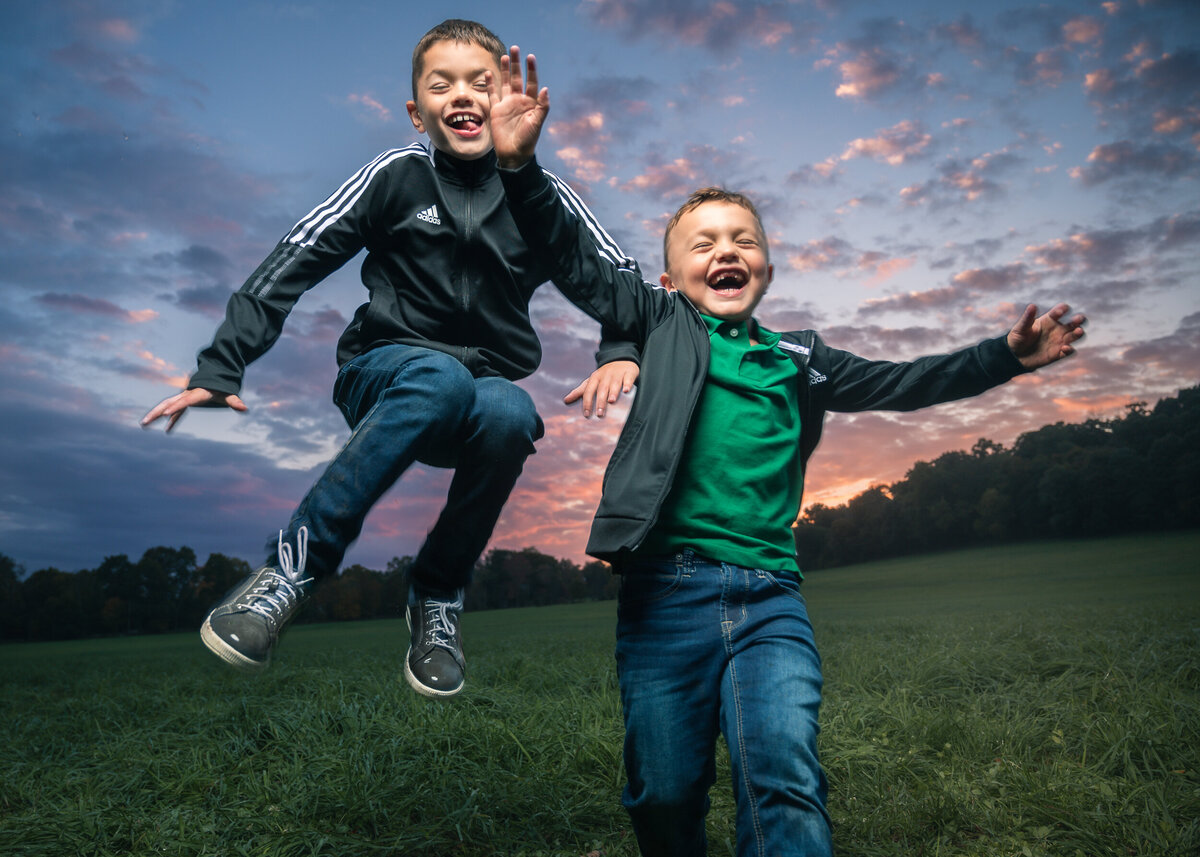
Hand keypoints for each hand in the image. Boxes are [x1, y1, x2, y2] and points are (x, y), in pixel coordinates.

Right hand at [140, 387, 247, 431]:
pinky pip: (176, 411)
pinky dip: (171, 420)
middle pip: (169, 404)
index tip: (165, 415)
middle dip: (156, 413)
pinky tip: (167, 431)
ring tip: (143, 424)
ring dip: (155, 414)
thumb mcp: (228, 393)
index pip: (185, 402)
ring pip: (167, 406)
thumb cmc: (222, 385)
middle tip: (145, 422)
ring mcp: (184, 398)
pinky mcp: (185, 401)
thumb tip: (245, 408)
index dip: (176, 408)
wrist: (216, 375)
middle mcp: (187, 395)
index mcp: (197, 393)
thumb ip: (234, 401)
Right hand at [486, 46, 549, 168]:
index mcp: (531, 103)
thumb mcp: (537, 123)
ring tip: (505, 56)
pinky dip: (490, 84)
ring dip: (505, 70)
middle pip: (517, 78)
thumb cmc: (528, 140)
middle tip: (515, 48)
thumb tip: (545, 89)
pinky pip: (493, 94)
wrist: (514, 153)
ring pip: (505, 82)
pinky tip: (489, 73)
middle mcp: (519, 101)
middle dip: (517, 64)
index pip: (532, 82)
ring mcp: (507, 104)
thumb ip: (542, 106)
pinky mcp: (496, 110)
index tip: (530, 57)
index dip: (531, 70)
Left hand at [563, 360, 638, 417]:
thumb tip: (565, 400)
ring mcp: (617, 374)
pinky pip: (628, 379)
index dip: (587, 402)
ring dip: (612, 392)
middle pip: (601, 389)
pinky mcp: (629, 372)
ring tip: (611, 401)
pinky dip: (627, 384)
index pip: (589, 391)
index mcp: (594, 378)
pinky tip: (626, 391)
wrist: (621, 359)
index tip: (587, 414)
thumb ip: (579, 391)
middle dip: (600, 401)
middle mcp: (605, 376)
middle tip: (599, 414)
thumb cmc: (604, 375)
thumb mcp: (591, 381)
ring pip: (614, 384)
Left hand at [1006, 303, 1086, 369]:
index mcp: (1049, 320)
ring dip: (1078, 333)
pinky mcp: (1059, 353)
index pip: (1059, 311)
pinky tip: (1064, 348)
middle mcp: (1057, 329)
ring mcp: (1059, 341)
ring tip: (1078, 331)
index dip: (1062, 309)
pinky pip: (1069, 351)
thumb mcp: (1021, 328)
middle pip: (1074, 322)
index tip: (1060, 311)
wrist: (1015, 357)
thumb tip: (1032, 306)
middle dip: (1079, 319)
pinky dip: (1069, 349)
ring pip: (1075, 335)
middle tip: (1078, 319)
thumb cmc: (1017, 338)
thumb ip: (1027, 318)